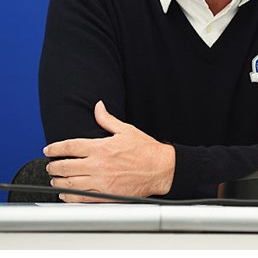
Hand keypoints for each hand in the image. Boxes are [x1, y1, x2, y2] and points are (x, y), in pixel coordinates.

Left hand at [43, 101, 175, 201]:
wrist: (161, 168)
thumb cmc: (146, 150)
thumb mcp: (126, 130)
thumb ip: (107, 119)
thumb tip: (98, 106)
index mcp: (102, 147)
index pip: (70, 147)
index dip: (55, 148)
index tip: (49, 149)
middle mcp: (99, 165)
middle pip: (65, 166)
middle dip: (53, 166)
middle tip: (51, 165)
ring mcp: (101, 181)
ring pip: (69, 183)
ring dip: (58, 181)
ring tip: (56, 179)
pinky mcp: (106, 194)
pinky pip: (81, 197)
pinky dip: (69, 196)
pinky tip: (65, 193)